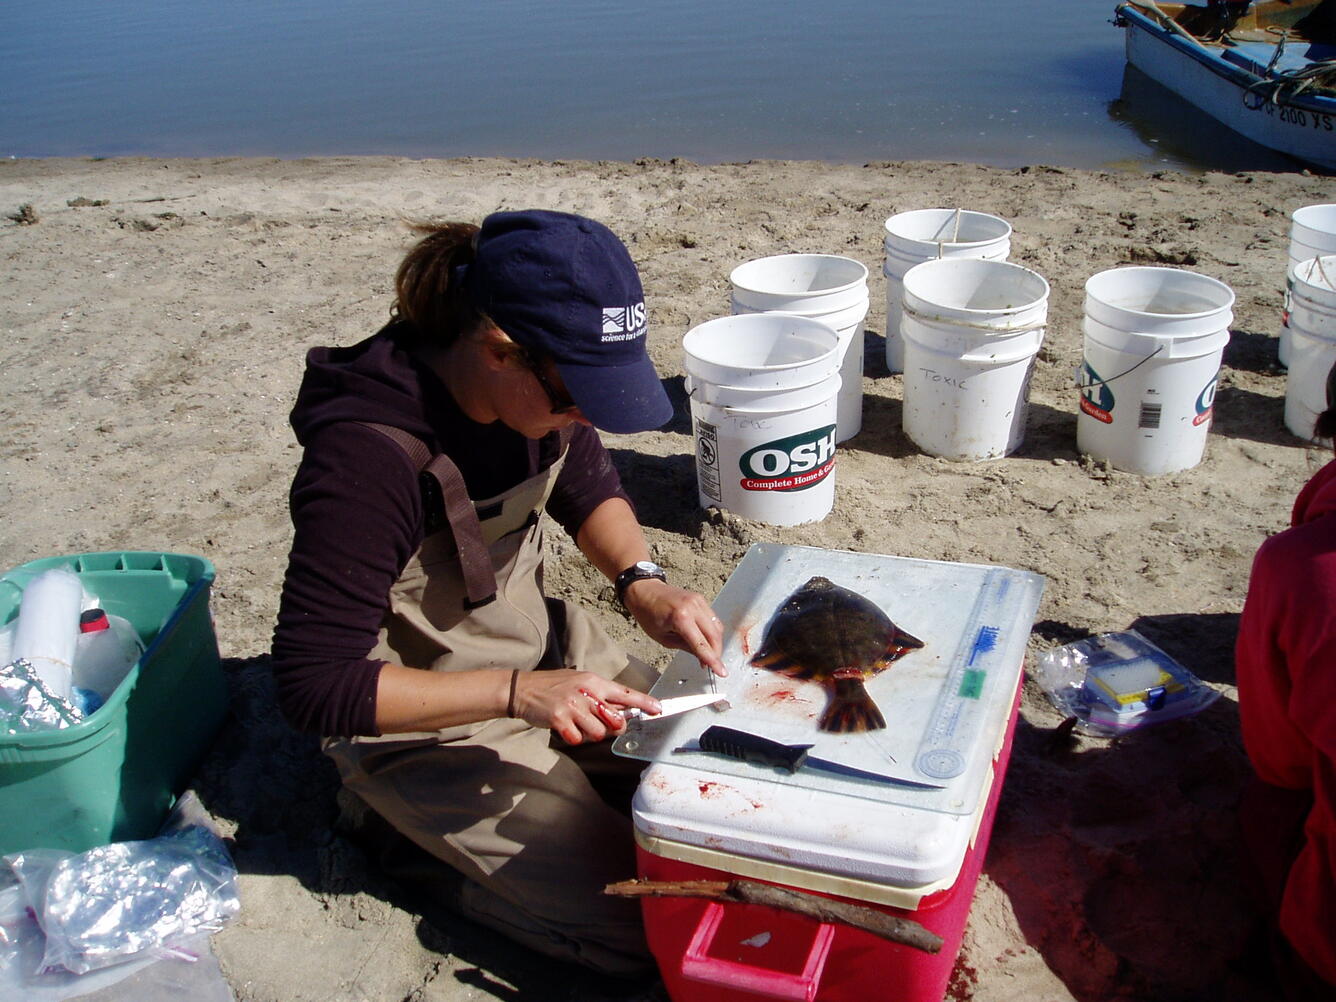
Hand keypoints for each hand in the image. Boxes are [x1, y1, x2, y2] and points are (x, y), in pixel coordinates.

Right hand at [509, 668, 660, 744]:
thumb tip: (622, 710)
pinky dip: (572, 738)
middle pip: (615, 720)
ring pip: (598, 733)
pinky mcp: (560, 719)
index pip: (625, 693)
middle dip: (612, 727)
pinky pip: (578, 739)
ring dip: (588, 734)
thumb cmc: (554, 687)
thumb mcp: (580, 683)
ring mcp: (574, 706)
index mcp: (594, 682)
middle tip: (598, 722)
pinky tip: (564, 727)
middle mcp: (587, 692)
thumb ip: (600, 696)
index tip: (658, 709)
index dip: (644, 702)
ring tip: (576, 723)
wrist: (523, 689)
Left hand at [622, 579, 726, 676]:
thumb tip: (702, 658)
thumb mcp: (663, 638)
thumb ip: (685, 647)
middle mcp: (693, 607)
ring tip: (707, 654)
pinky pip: (712, 618)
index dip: (713, 660)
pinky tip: (706, 640)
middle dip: (716, 652)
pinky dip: (712, 631)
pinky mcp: (700, 599)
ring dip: (716, 642)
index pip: (702, 644)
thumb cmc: (648, 614)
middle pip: (714, 635)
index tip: (721, 672)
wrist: (645, 591)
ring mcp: (698, 601)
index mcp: (680, 618)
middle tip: (712, 665)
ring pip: (717, 626)